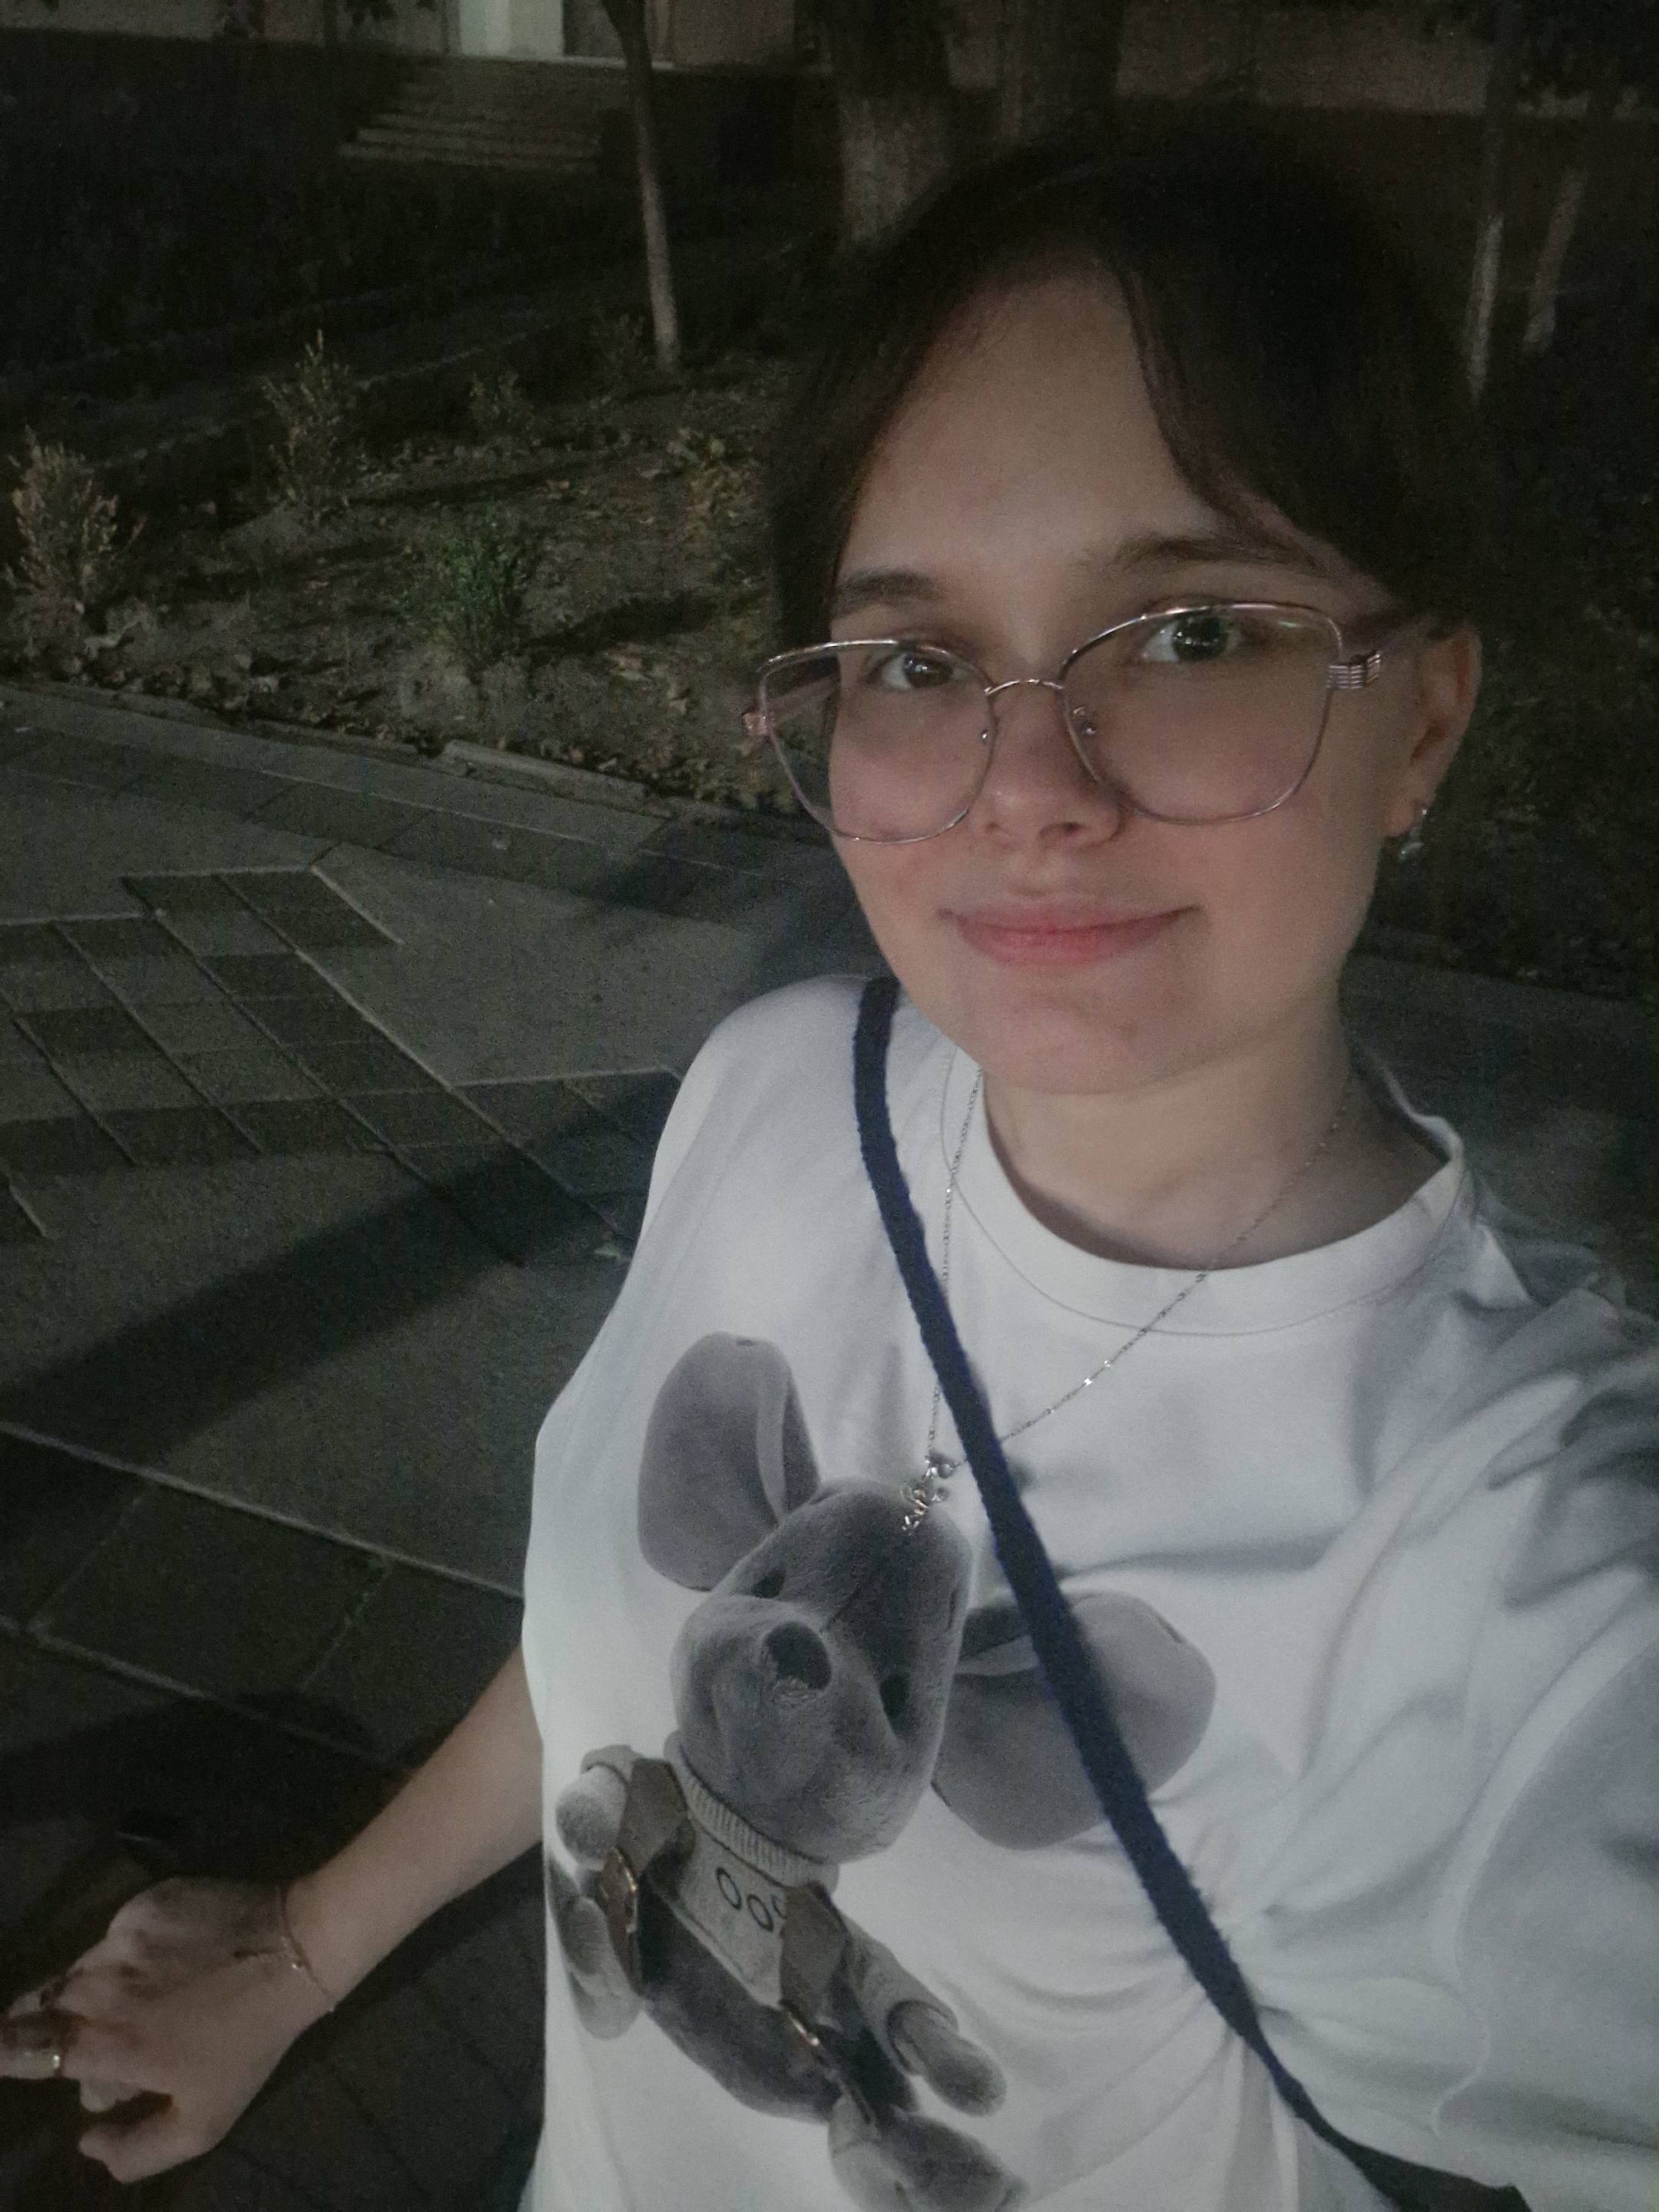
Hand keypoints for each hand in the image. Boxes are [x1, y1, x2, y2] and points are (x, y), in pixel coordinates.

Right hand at [1, 1877, 333, 2181]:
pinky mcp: (145, 1903)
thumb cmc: (249, 2041)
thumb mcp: (203, 2121)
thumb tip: (86, 2139)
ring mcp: (121, 1938)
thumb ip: (135, 2150)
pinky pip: (116, 1935)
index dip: (7, 2052)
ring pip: (79, 1969)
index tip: (8, 2053)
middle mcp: (99, 1986)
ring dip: (91, 1989)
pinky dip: (127, 1953)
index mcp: (105, 2043)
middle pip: (38, 2005)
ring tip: (136, 1998)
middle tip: (76, 2032)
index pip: (21, 2048)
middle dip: (44, 2024)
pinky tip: (167, 1961)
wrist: (296, 1949)